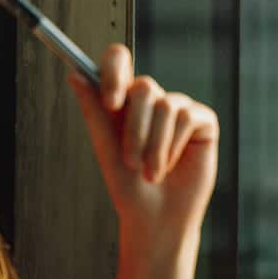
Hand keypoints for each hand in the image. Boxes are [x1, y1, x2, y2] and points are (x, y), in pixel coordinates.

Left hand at [68, 44, 218, 245]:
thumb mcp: (106, 147)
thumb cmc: (129, 187)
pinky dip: (173, 147)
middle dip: (134, 129)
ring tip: (152, 173)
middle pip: (144, 87)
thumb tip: (74, 74)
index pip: (119, 60)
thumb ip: (93, 109)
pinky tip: (172, 166)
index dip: (114, 71)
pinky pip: (186, 118)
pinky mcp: (202, 120)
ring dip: (154, 146)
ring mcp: (180, 108)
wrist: (156, 218)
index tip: (110, 102)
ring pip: (166, 105)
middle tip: (130, 161)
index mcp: (125, 100)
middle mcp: (153, 100)